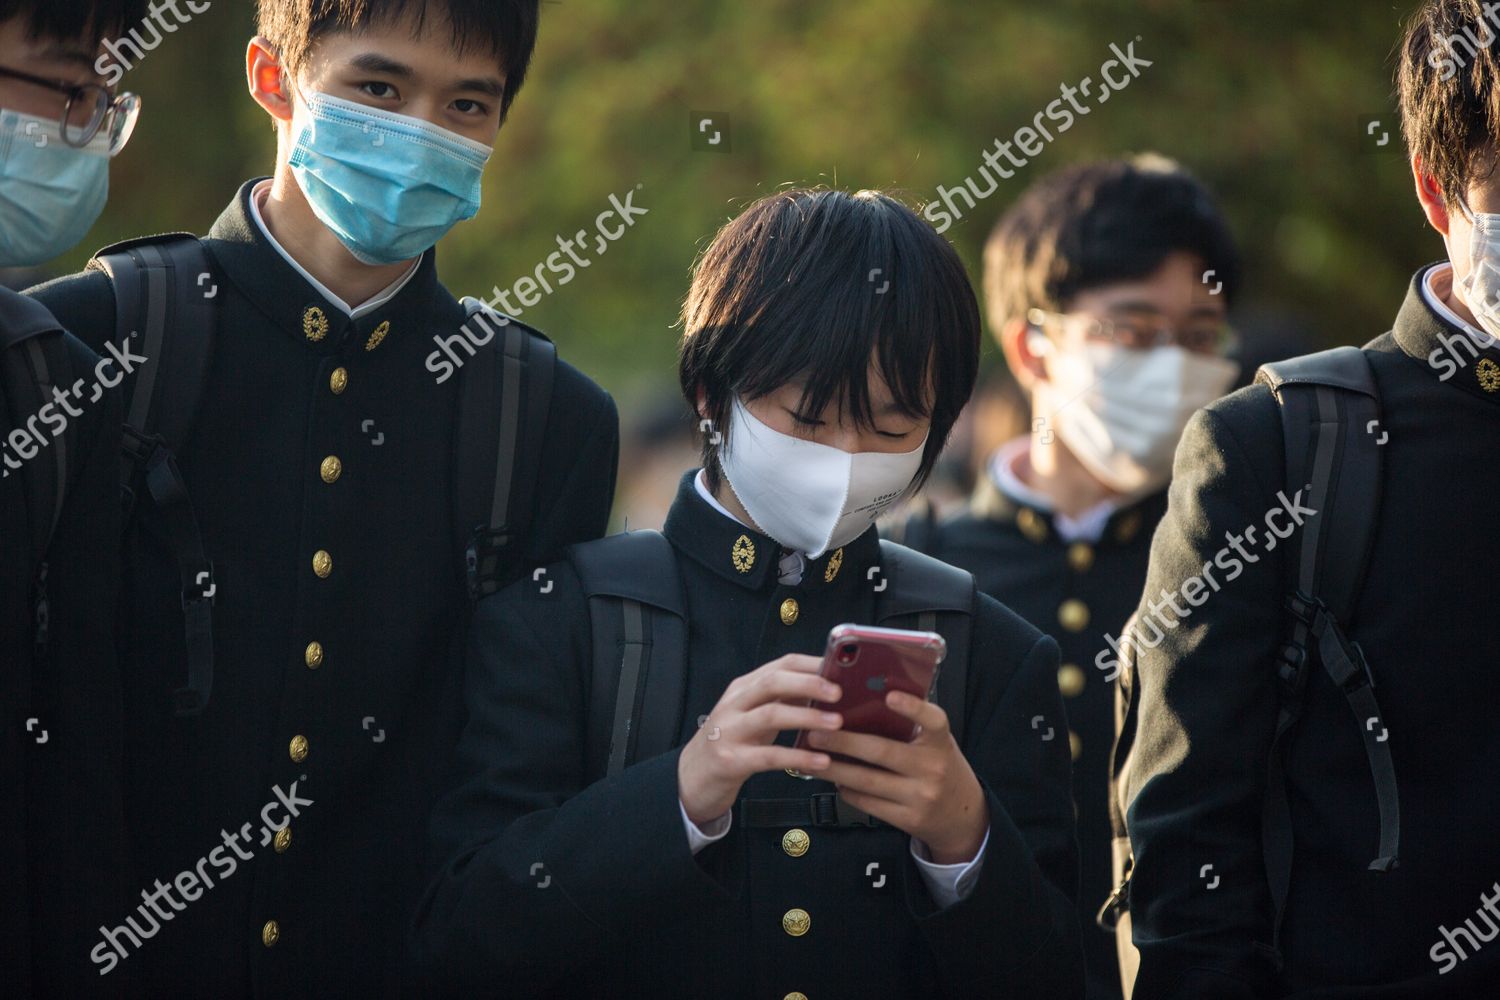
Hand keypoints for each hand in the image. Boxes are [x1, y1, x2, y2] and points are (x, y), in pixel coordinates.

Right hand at [678, 654, 842, 826]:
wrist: (691, 778)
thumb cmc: (730, 743)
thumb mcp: (753, 715)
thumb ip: (782, 700)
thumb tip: (825, 689)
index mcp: (744, 688)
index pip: (781, 664)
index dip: (812, 664)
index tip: (840, 669)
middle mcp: (735, 704)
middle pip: (773, 682)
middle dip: (809, 683)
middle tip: (838, 692)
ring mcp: (730, 732)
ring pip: (771, 715)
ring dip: (807, 716)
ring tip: (835, 723)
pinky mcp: (731, 761)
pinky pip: (769, 756)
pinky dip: (797, 757)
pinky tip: (819, 760)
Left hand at [807, 690, 986, 863]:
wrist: (963, 817)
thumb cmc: (942, 769)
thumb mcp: (937, 745)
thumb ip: (912, 729)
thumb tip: (863, 705)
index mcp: (941, 743)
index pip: (933, 720)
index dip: (913, 707)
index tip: (889, 694)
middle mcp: (932, 769)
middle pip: (882, 752)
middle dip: (843, 742)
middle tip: (816, 733)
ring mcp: (920, 797)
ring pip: (867, 781)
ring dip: (834, 769)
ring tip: (811, 759)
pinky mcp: (908, 819)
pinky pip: (868, 803)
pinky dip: (847, 791)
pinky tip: (834, 781)